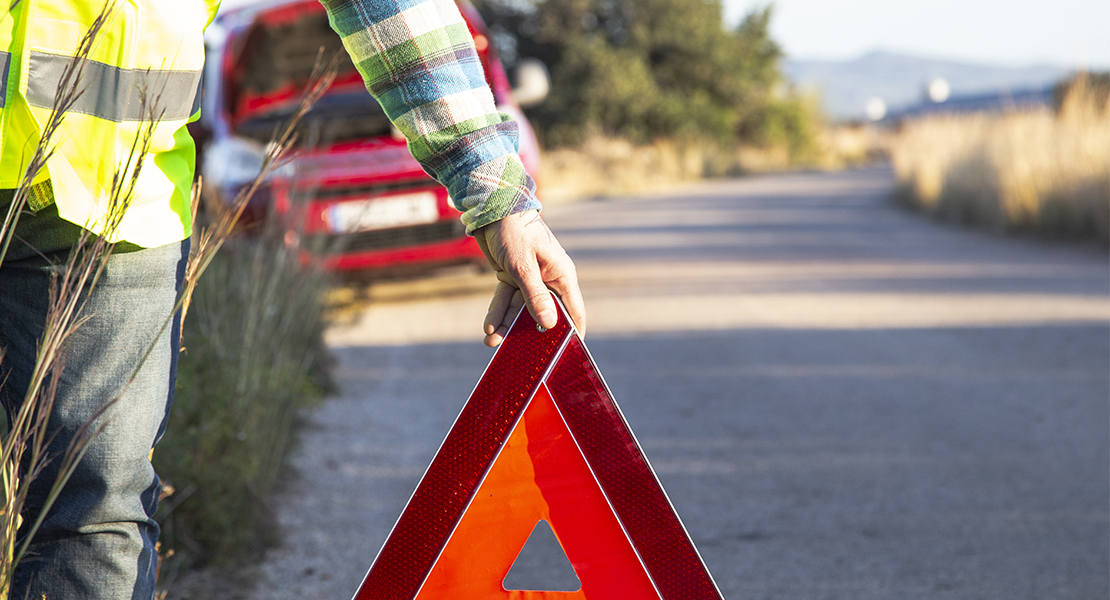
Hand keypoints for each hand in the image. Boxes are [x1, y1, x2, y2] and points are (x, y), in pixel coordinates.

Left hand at [473, 209, 585, 346]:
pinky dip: (498, 312)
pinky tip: (489, 328)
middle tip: (519, 355)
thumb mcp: (523, 267)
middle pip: (543, 314)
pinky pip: (507, 299)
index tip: (566, 355)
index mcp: (561, 275)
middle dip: (530, 334)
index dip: (572, 333)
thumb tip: (549, 324)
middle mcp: (548, 279)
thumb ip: (535, 297)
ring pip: (520, 309)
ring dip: (507, 325)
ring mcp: (530, 278)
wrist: (491, 207)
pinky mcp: (513, 275)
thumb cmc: (514, 231)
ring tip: (492, 343)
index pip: (573, 311)